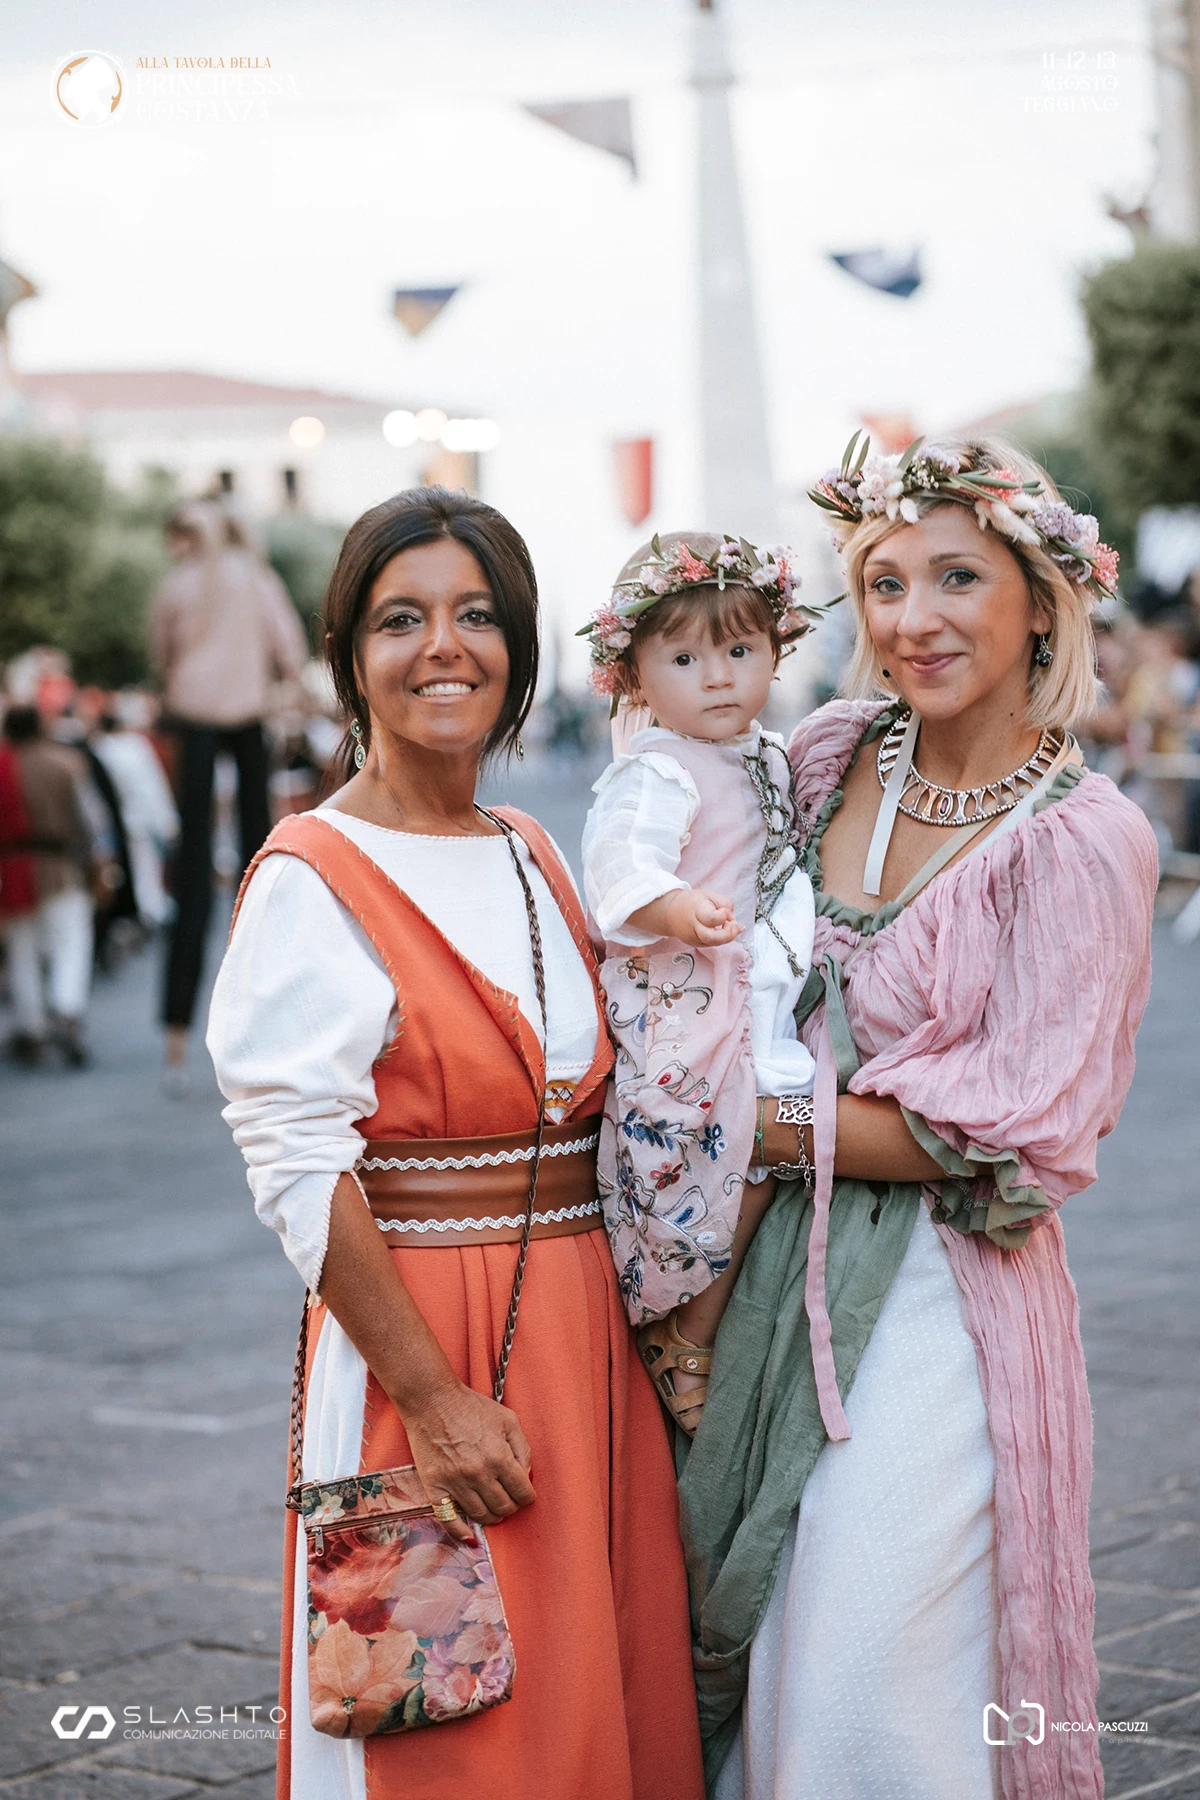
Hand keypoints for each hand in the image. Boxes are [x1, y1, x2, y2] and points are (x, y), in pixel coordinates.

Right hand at [400, 1378, 534, 1542]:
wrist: (432, 1400)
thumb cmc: (472, 1406)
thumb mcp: (508, 1419)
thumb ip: (523, 1449)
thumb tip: (527, 1476)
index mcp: (499, 1457)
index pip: (522, 1493)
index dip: (526, 1496)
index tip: (523, 1493)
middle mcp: (479, 1474)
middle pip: (503, 1508)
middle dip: (511, 1506)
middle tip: (508, 1499)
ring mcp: (455, 1483)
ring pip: (481, 1516)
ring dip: (492, 1516)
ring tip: (492, 1508)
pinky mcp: (435, 1487)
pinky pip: (448, 1519)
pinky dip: (461, 1532)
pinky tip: (469, 1535)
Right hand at [663, 887, 741, 947]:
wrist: (670, 913)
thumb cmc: (692, 902)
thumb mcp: (709, 895)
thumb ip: (725, 904)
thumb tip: (733, 919)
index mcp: (697, 910)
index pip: (712, 918)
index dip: (723, 916)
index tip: (724, 911)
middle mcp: (694, 927)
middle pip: (713, 938)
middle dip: (729, 934)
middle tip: (732, 925)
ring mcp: (694, 938)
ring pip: (715, 944)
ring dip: (728, 936)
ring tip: (730, 926)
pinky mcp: (696, 944)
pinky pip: (713, 944)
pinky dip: (722, 938)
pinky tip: (726, 930)